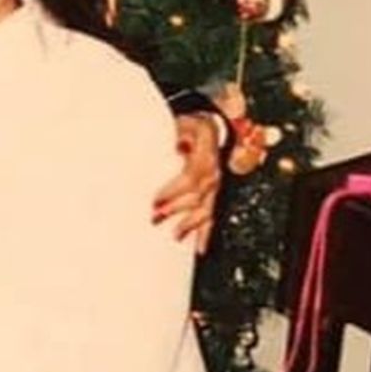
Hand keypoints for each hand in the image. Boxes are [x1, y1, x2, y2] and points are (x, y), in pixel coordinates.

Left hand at [153, 112, 221, 254]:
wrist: (210, 126)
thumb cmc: (191, 125)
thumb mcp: (183, 123)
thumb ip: (178, 134)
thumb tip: (178, 146)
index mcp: (205, 156)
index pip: (190, 178)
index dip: (173, 191)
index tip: (156, 200)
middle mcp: (213, 174)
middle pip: (197, 197)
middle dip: (176, 210)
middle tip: (155, 218)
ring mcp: (215, 186)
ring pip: (205, 210)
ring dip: (189, 224)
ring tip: (174, 235)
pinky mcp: (213, 194)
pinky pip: (212, 216)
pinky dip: (206, 233)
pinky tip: (199, 248)